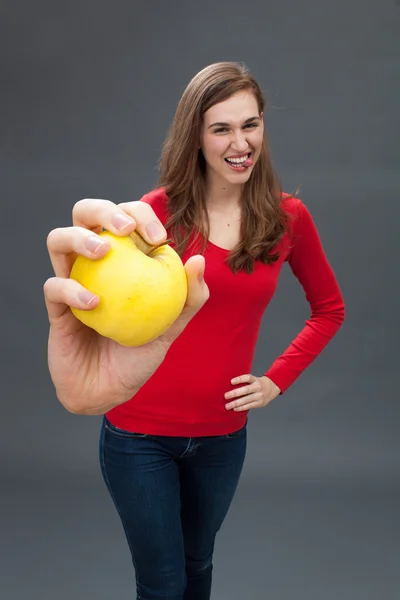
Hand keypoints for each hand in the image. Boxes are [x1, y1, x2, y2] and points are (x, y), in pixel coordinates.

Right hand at [44, 198, 208, 414]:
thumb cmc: (140, 356)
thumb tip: (198, 260)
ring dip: (78, 237)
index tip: (160, 237)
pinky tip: (93, 304)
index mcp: (124, 260)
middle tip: (126, 229)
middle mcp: (95, 264)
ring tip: (101, 250)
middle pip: (85, 215)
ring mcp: (73, 281)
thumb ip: (189, 298)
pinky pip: (54, 286)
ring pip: (59, 239)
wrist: (109, 391)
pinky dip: (72, 289)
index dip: (141, 214)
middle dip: (104, 209)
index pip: (126, 219)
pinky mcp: (56, 306)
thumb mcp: (172, 328)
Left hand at [224, 375, 280, 411]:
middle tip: (226, 396)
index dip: (239, 379)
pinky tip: (234, 409)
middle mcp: (258, 387)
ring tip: (227, 406)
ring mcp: (259, 396)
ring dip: (236, 403)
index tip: (231, 381)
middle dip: (235, 393)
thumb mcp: (253, 379)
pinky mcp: (259, 403)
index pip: (247, 378)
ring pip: (246, 400)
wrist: (272, 389)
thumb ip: (244, 381)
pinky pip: (249, 406)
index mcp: (255, 380)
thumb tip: (228, 384)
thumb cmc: (258, 384)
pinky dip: (241, 408)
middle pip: (246, 390)